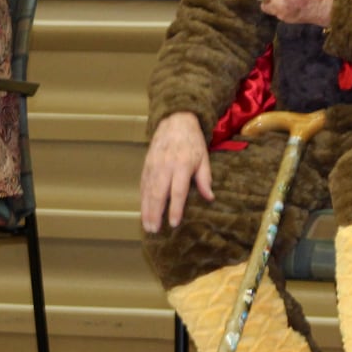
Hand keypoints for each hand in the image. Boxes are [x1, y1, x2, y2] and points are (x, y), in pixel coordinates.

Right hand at [139, 112, 212, 233]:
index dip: (175, 208)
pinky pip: (143, 185)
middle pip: (158, 194)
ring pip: (148, 191)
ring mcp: (153, 166)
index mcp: (182, 165)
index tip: (174, 223)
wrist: (175, 121)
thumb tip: (210, 198)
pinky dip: (142, 199)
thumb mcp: (204, 157)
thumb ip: (205, 178)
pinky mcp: (146, 165)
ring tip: (147, 226)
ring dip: (146, 210)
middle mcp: (165, 166)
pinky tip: (143, 211)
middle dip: (155, 213)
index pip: (177, 191)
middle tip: (155, 230)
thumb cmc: (192, 141)